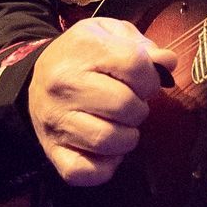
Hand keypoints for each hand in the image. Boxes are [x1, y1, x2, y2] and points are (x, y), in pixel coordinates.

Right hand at [28, 17, 167, 187]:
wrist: (38, 76)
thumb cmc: (84, 56)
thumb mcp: (111, 35)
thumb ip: (143, 47)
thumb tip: (168, 63)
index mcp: (83, 48)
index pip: (135, 65)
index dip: (150, 77)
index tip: (143, 82)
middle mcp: (64, 83)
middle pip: (125, 105)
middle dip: (139, 109)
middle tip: (130, 106)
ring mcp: (56, 119)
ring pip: (109, 140)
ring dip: (126, 138)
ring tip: (120, 126)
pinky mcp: (52, 149)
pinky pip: (86, 172)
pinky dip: (105, 167)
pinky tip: (107, 151)